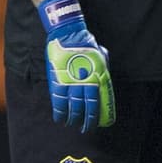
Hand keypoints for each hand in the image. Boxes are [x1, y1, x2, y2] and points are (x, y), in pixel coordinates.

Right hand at [39, 0, 115, 130]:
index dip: (99, 114)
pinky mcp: (58, 80)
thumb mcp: (100, 56)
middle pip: (86, 107)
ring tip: (72, 124)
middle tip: (86, 128)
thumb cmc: (86, 44)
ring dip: (73, 118)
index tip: (99, 123)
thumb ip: (102, 68)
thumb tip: (104, 77)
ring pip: (72, 106)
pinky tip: (60, 119)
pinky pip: (58, 100)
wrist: (69, 34)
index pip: (99, 101)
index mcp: (98, 76)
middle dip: (86, 120)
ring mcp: (71, 82)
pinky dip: (59, 112)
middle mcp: (86, 81)